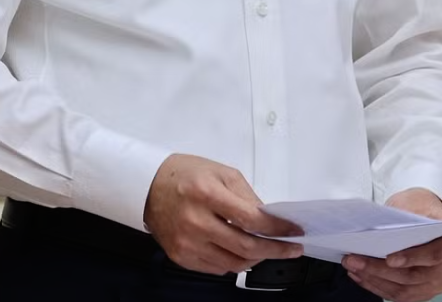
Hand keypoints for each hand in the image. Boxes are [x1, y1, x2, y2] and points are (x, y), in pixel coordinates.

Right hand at [143, 153, 303, 274]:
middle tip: (290, 248)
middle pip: (245, 246)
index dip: (277, 228)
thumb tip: (268, 219)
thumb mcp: (220, 172)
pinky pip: (216, 268)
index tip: (293, 231)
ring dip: (256, 258)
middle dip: (274, 250)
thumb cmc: (184, 175)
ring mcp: (187, 242)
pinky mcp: (180, 256)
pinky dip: (234, 262)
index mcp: (206, 193)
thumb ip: (246, 195)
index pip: (251, 219)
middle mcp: (195, 221)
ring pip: (233, 262)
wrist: (147, 186)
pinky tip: (240, 251)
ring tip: (266, 248)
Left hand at [342, 188, 441, 301]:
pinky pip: (400, 295)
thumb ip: (403, 217)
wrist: (426, 214)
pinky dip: (378, 287)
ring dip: (374, 280)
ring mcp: (437, 282)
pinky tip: (360, 276)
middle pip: (414, 276)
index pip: (434, 255)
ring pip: (404, 290)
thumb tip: (379, 231)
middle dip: (380, 269)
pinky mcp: (423, 290)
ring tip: (353, 267)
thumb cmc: (420, 206)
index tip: (389, 258)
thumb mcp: (414, 202)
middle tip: (354, 260)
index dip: (412, 258)